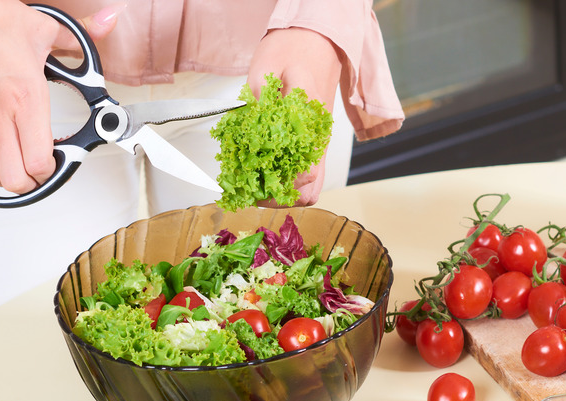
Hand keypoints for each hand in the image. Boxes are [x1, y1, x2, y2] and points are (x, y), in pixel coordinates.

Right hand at [0, 0, 120, 192]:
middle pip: (14, 177)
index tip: (54, 161)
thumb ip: (78, 35)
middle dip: (30, 182)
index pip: (38, 159)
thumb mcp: (42, 26)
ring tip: (14, 169)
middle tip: (36, 172)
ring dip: (4, 179)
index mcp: (26, 97)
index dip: (49, 170)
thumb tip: (106, 24)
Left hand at [247, 28, 342, 206]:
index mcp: (309, 125)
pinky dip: (287, 180)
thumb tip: (246, 127)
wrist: (317, 38)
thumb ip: (259, 98)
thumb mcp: (268, 67)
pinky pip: (307, 173)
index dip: (274, 187)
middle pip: (308, 191)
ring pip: (309, 187)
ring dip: (283, 192)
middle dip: (277, 196)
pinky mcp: (314, 141)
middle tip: (249, 185)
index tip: (249, 180)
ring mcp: (318, 143)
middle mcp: (318, 140)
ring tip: (255, 181)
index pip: (303, 177)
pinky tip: (263, 169)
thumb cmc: (292, 50)